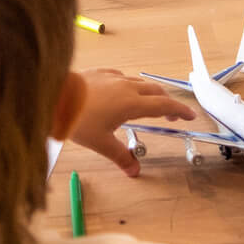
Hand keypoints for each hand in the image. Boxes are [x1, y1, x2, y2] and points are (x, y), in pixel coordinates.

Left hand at [65, 68, 196, 175]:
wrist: (54, 96)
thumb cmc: (77, 120)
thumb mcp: (100, 143)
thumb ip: (120, 156)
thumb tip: (134, 171)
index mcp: (131, 104)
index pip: (164, 105)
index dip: (179, 110)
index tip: (190, 115)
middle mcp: (126, 87)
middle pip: (155, 91)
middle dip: (166, 102)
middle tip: (170, 115)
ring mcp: (112, 77)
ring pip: (139, 82)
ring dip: (149, 93)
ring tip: (147, 105)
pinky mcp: (100, 72)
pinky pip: (121, 76)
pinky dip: (129, 85)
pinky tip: (121, 92)